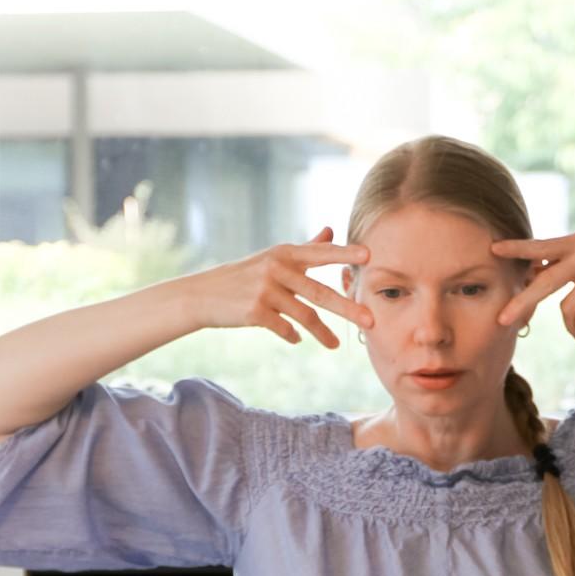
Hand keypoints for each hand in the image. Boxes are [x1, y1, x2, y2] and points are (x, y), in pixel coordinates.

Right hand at [187, 228, 371, 347]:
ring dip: (322, 333)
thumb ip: (306, 247)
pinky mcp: (255, 312)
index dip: (345, 254)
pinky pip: (284, 328)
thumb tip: (330, 230)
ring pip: (304, 315)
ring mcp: (265, 291)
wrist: (203, 295)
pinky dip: (292, 335)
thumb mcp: (273, 257)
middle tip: (371, 322)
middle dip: (347, 308)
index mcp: (284, 253)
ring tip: (335, 345)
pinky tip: (297, 339)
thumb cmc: (244, 276)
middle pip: (319, 292)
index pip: (321, 253)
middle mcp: (276, 269)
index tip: (369, 256)